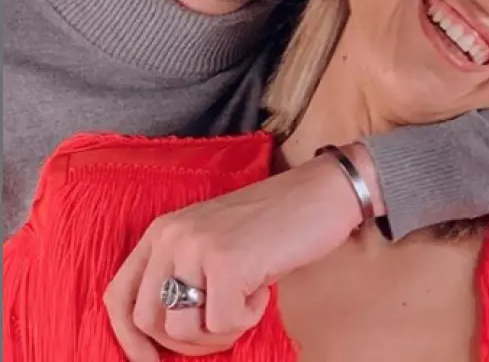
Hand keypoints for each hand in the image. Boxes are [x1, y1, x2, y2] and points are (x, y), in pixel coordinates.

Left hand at [102, 145, 371, 360]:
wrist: (323, 193)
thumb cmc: (277, 224)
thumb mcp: (216, 243)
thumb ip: (186, 275)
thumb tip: (168, 335)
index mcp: (163, 232)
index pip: (118, 297)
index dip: (130, 340)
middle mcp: (171, 237)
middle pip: (149, 321)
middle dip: (187, 341)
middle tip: (224, 327)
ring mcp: (197, 248)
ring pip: (182, 330)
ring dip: (219, 332)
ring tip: (247, 304)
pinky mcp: (227, 263)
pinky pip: (223, 323)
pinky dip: (247, 319)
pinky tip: (263, 291)